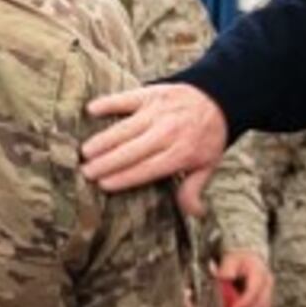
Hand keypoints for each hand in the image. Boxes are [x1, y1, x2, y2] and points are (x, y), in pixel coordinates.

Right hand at [82, 84, 229, 193]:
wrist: (220, 97)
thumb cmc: (209, 136)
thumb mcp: (208, 164)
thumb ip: (194, 188)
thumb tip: (193, 213)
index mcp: (180, 153)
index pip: (146, 169)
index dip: (123, 178)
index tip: (103, 185)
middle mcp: (167, 133)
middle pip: (130, 151)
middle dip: (106, 163)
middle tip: (86, 172)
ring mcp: (158, 112)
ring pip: (125, 129)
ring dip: (103, 140)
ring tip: (86, 151)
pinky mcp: (152, 93)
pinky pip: (126, 99)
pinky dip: (109, 103)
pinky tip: (92, 110)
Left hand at [213, 249, 272, 306]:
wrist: (249, 258)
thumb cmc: (237, 261)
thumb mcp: (229, 261)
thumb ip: (225, 271)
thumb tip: (223, 278)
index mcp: (259, 272)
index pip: (253, 291)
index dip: (244, 302)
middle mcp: (268, 283)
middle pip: (261, 304)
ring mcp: (269, 291)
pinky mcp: (267, 299)